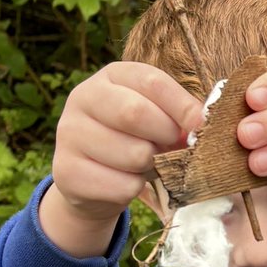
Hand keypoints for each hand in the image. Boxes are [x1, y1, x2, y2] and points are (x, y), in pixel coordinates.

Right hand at [41, 62, 202, 255]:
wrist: (90, 180)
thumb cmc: (133, 140)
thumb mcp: (154, 118)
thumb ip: (176, 116)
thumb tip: (201, 124)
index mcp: (110, 76)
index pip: (151, 81)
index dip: (182, 105)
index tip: (200, 125)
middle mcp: (82, 98)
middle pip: (135, 113)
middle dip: (165, 136)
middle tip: (171, 148)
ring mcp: (69, 134)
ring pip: (133, 154)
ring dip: (152, 166)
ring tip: (146, 165)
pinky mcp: (66, 172)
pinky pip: (122, 185)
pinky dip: (135, 189)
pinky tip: (126, 182)